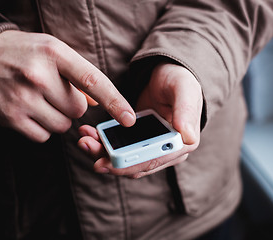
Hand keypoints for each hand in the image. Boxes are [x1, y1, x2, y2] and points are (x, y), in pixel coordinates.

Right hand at [0, 30, 134, 141]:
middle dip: (71, 105)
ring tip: (40, 100)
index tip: (129, 119)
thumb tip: (98, 102)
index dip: (114, 101)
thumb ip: (79, 75)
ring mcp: (23, 98)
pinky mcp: (10, 117)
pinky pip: (43, 136)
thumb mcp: (54, 52)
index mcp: (55, 54)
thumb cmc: (26, 54)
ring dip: (57, 118)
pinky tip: (30, 111)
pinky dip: (42, 128)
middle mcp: (38, 75)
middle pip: (78, 110)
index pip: (92, 80)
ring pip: (62, 126)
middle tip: (54, 92)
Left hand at [78, 63, 202, 177]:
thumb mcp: (184, 90)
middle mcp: (166, 151)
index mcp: (182, 144)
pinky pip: (119, 149)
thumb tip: (189, 137)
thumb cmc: (179, 80)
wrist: (167, 75)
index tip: (106, 162)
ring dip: (102, 153)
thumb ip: (186, 112)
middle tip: (85, 145)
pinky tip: (89, 133)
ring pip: (125, 160)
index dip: (129, 165)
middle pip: (135, 165)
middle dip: (109, 159)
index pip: (153, 161)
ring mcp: (150, 148)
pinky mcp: (137, 142)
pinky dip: (103, 144)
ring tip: (83, 139)